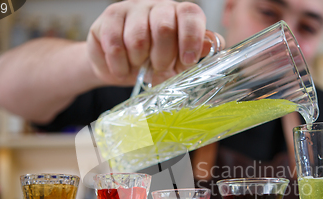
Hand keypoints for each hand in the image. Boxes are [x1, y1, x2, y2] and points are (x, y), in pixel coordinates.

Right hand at [87, 0, 220, 85]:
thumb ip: (197, 52)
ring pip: (137, 39)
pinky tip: (122, 67)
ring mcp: (132, 8)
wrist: (120, 67)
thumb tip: (212, 43)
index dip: (191, 38)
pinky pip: (115, 45)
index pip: (190, 14)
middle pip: (164, 28)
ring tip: (138, 67)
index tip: (187, 60)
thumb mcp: (178, 63)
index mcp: (179, 15)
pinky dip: (120, 65)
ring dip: (139, 63)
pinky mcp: (110, 17)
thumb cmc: (154, 63)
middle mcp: (158, 6)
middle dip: (162, 58)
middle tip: (158, 68)